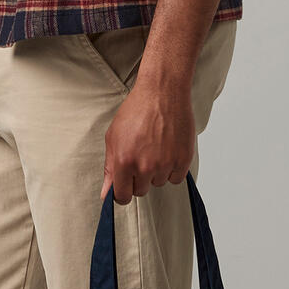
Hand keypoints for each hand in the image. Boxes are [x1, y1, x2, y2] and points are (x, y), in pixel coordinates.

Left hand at [101, 78, 195, 203]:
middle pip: (141, 191)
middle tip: (142, 156)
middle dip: (139, 179)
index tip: (125, 185)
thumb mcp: (113, 137)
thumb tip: (106, 193)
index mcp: (124, 162)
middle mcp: (145, 166)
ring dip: (157, 171)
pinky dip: (173, 168)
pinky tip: (168, 150)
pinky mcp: (183, 159)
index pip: (122, 196)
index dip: (123, 192)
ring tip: (156, 147)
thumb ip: (109, 168)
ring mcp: (165, 164)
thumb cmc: (137, 110)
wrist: (162, 92)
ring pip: (159, 183)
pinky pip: (175, 178)